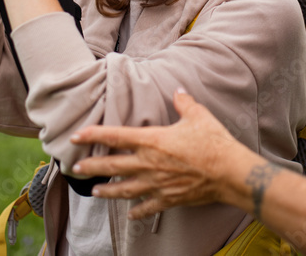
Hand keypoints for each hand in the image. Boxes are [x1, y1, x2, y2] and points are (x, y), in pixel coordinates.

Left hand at [70, 89, 240, 219]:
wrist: (229, 173)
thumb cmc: (213, 142)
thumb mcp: (198, 115)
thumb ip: (184, 103)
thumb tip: (178, 90)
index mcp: (152, 140)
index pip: (115, 136)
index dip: (93, 135)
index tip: (77, 136)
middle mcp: (149, 164)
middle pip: (113, 165)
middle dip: (92, 167)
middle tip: (76, 169)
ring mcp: (157, 184)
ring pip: (125, 190)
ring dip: (108, 191)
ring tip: (95, 192)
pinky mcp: (169, 198)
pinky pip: (148, 207)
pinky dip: (138, 211)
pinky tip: (130, 214)